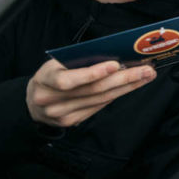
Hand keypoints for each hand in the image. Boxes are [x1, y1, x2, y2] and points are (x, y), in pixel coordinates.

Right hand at [27, 59, 155, 127]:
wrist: (33, 102)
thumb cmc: (51, 74)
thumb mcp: (56, 63)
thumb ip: (79, 61)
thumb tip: (114, 56)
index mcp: (44, 79)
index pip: (67, 80)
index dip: (92, 73)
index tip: (115, 64)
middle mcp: (50, 100)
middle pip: (92, 90)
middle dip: (124, 79)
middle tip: (146, 70)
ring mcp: (61, 114)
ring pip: (100, 100)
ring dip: (127, 87)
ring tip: (145, 76)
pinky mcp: (71, 122)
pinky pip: (98, 107)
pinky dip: (116, 95)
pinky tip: (131, 86)